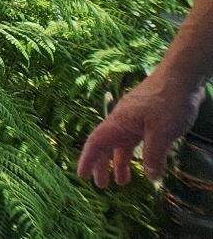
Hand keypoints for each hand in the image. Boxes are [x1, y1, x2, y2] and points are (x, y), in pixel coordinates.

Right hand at [79, 73, 205, 186]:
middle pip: (106, 145)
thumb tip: (150, 177)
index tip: (81, 175)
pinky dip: (139, 154)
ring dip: (120, 162)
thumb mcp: (161, 132)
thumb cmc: (168, 101)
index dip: (87, 159)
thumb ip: (154, 156)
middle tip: (102, 186)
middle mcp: (123, 120)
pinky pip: (138, 139)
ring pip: (123, 144)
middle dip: (102, 165)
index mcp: (119, 121)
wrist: (182, 77)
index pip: (96, 143)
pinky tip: (148, 163)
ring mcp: (136, 119)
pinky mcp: (150, 118)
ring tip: (123, 181)